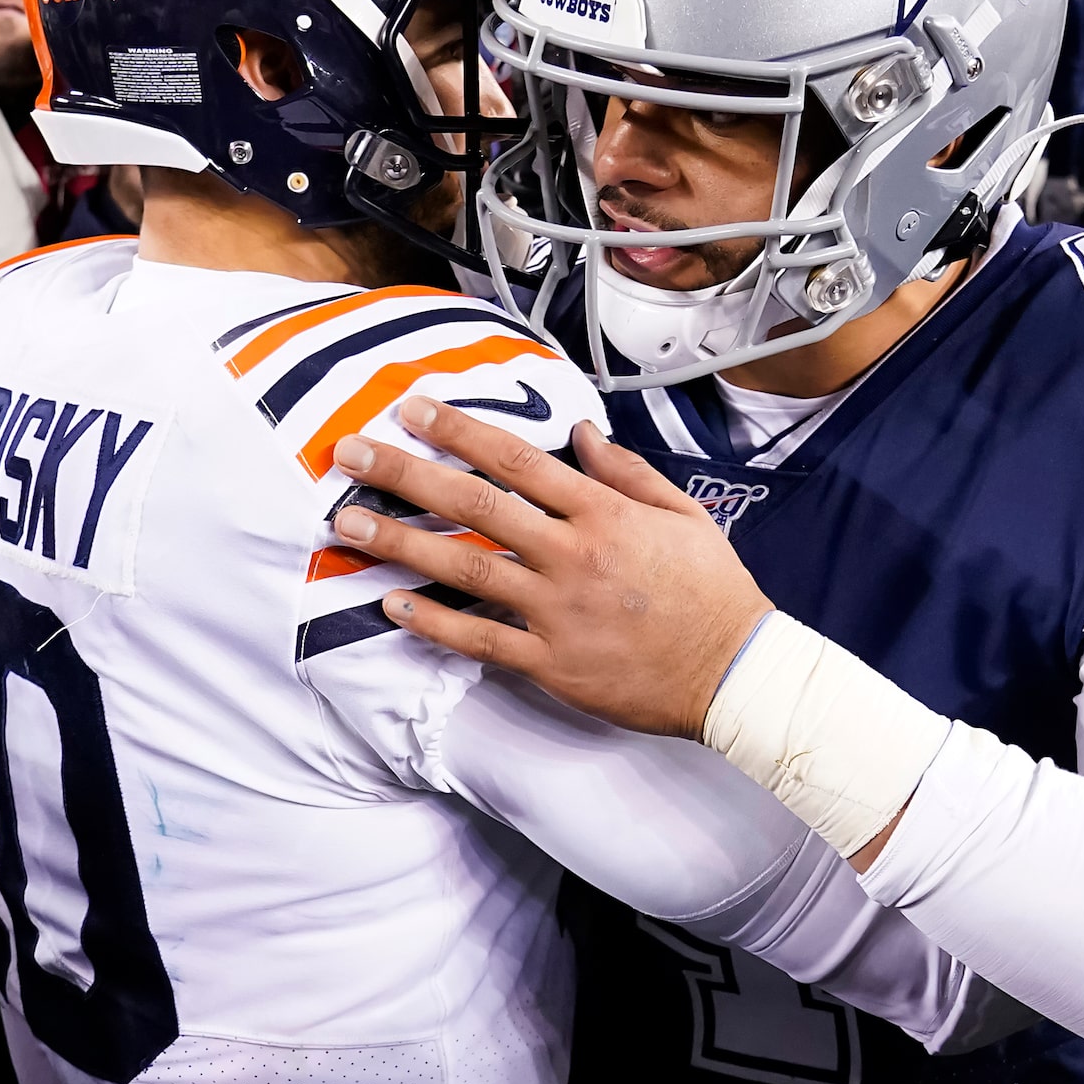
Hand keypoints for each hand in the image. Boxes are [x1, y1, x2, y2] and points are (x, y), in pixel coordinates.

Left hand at [327, 401, 771, 738]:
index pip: (516, 459)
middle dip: (405, 474)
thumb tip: (581, 433)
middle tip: (351, 455)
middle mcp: (572, 554)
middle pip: (473, 503)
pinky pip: (480, 639)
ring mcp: (558, 610)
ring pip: (464, 566)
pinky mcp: (552, 662)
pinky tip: (392, 605)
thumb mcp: (683, 514)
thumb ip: (626, 472)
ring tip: (347, 523)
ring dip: (400, 543)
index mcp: (602, 512)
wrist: (736, 673)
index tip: (412, 410)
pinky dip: (434, 623)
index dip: (459, 430)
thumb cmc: (714, 592)